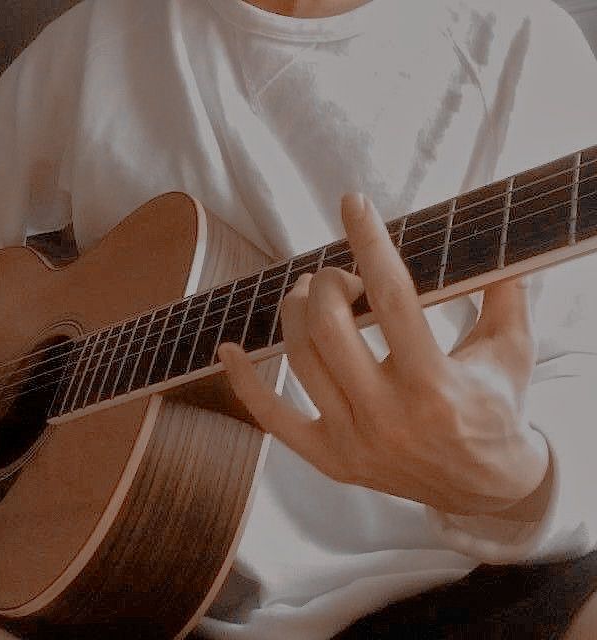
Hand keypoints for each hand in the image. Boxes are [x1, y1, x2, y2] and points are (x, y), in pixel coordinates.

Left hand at [219, 193, 549, 516]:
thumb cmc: (498, 411)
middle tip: (337, 276)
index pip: (392, 297)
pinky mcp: (331, 461)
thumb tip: (496, 242)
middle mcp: (389, 418)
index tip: (353, 204)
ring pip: (301, 361)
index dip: (369, 242)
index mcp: (436, 386)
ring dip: (295, 312)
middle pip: (330, 327)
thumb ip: (506, 295)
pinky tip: (227, 350)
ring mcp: (354, 443)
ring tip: (307, 294)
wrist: (483, 489)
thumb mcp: (514, 352)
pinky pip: (274, 420)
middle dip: (327, 283)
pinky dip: (245, 383)